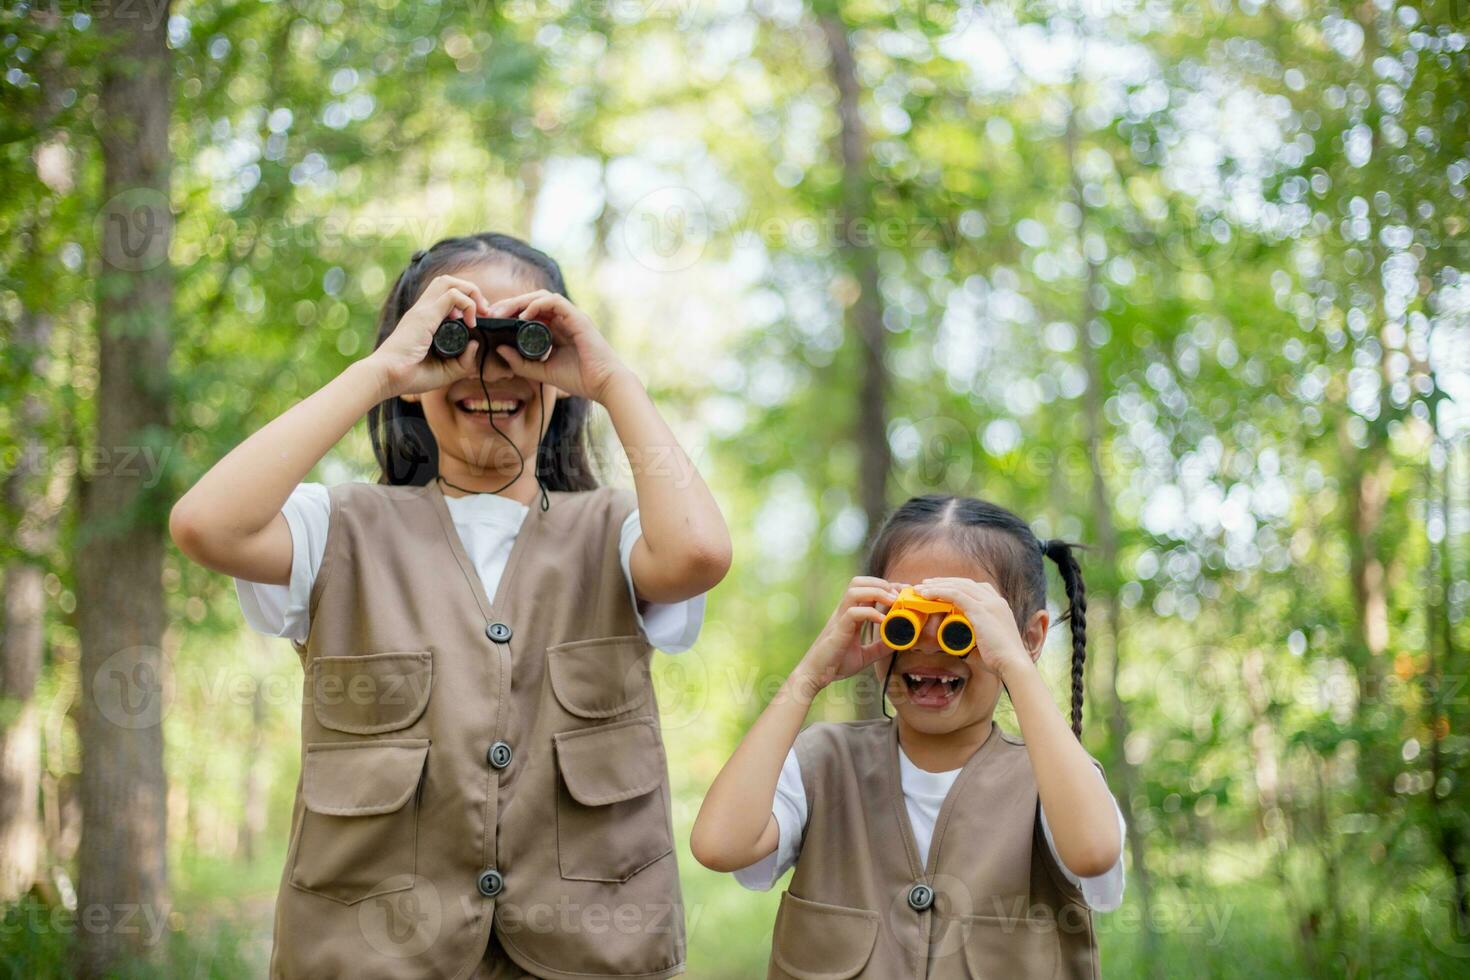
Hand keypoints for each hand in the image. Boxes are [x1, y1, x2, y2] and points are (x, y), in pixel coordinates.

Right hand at [365, 275, 491, 397]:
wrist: (387, 376)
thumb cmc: (411, 376)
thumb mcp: (445, 371)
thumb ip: (463, 361)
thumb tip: (475, 343)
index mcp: (425, 319)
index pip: (445, 295)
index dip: (465, 303)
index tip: (475, 323)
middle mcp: (423, 310)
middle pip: (447, 281)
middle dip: (470, 290)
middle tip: (482, 312)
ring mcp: (423, 310)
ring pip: (448, 281)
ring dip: (469, 291)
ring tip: (479, 312)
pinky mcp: (425, 315)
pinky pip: (452, 295)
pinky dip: (467, 304)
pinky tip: (470, 323)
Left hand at [486, 290, 630, 402]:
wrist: (603, 385)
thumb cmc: (579, 379)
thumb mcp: (542, 371)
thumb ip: (520, 363)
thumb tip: (499, 350)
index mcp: (556, 330)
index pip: (530, 313)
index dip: (510, 313)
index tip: (492, 321)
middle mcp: (563, 320)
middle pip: (532, 301)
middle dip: (510, 304)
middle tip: (491, 313)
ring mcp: (571, 316)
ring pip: (541, 297)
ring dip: (520, 301)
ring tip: (503, 312)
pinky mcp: (577, 317)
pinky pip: (554, 302)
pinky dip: (537, 305)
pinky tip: (523, 316)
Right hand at [793, 577, 898, 697]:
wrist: (815, 675)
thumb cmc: (836, 664)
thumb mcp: (864, 655)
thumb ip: (880, 647)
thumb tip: (898, 642)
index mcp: (849, 615)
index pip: (865, 590)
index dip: (885, 586)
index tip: (902, 592)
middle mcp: (844, 612)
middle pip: (858, 582)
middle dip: (881, 583)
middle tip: (899, 594)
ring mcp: (840, 619)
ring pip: (855, 590)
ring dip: (877, 592)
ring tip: (892, 601)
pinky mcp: (838, 629)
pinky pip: (854, 613)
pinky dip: (871, 613)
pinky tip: (883, 621)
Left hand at [912, 578, 1035, 678]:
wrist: (1013, 665)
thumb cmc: (1001, 660)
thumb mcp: (986, 643)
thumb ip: (972, 639)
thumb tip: (956, 644)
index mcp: (999, 606)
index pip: (975, 588)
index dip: (956, 585)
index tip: (940, 588)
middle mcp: (995, 600)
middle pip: (965, 583)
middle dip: (944, 582)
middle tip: (926, 584)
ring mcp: (989, 603)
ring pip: (958, 586)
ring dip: (937, 585)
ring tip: (921, 588)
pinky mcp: (981, 610)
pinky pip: (955, 594)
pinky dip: (939, 592)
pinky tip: (926, 594)